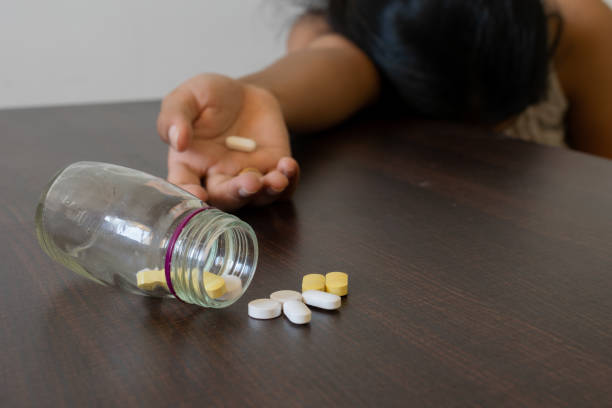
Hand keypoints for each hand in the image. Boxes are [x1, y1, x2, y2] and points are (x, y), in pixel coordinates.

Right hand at [157, 74, 298, 210]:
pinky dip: (289, 181)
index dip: (190, 196)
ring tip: (276, 179)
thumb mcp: (187, 97)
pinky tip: (288, 166)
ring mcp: (247, 176)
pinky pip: (283, 188)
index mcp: (190, 164)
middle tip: (249, 182)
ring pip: (256, 198)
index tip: (199, 196)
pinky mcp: (272, 171)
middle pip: (225, 198)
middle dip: (237, 193)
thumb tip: (177, 141)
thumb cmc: (209, 97)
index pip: (184, 187)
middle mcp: (218, 177)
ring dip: (267, 192)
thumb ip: (175, 116)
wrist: (246, 94)